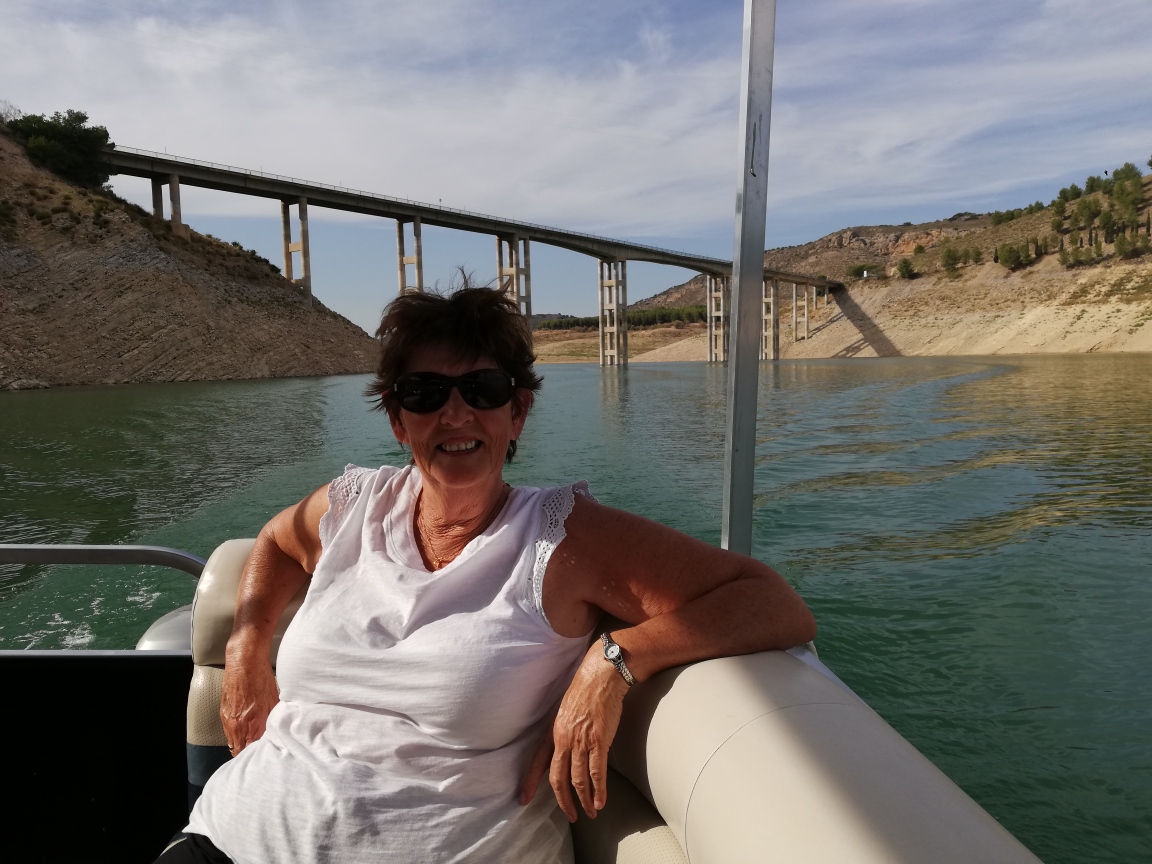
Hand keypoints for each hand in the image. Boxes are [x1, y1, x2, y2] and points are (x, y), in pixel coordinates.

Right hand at [220, 656, 278, 755]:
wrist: (244, 662)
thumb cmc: (262, 679)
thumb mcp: (274, 702)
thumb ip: (273, 722)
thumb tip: (275, 734)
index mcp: (251, 725)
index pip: (251, 751)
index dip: (258, 753)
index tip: (265, 753)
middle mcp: (236, 726)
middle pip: (239, 751)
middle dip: (248, 752)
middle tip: (258, 751)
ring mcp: (228, 720)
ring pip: (233, 742)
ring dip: (241, 744)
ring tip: (252, 742)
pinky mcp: (223, 713)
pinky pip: (229, 732)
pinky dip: (236, 734)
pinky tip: (245, 729)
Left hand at [520, 645, 629, 820]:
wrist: (601, 676)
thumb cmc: (586, 690)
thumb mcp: (566, 711)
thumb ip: (563, 731)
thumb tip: (565, 747)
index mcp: (553, 731)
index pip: (537, 761)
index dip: (530, 781)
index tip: (523, 799)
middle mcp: (564, 739)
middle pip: (558, 778)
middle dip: (563, 801)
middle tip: (570, 816)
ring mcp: (581, 741)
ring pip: (579, 780)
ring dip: (584, 800)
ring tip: (590, 812)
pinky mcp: (599, 741)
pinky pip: (597, 773)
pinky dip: (599, 790)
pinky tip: (600, 801)